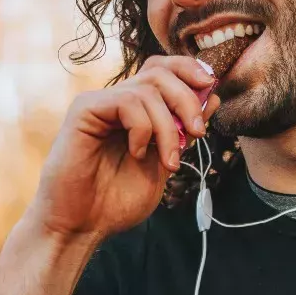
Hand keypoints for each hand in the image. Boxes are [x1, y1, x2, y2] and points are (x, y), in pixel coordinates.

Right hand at [30, 54, 219, 242]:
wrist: (83, 225)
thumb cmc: (116, 201)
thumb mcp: (164, 163)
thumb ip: (183, 132)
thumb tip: (212, 97)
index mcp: (135, 111)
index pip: (163, 69)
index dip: (189, 69)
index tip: (210, 85)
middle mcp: (117, 101)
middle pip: (159, 72)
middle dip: (187, 100)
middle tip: (197, 132)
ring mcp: (100, 103)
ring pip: (147, 89)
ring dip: (167, 127)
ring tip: (168, 161)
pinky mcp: (84, 110)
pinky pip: (126, 101)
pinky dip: (142, 129)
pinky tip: (137, 153)